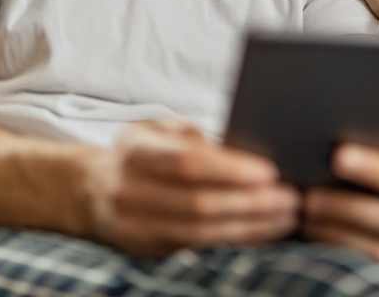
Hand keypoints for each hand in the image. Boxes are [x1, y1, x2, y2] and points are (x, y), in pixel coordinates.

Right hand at [84, 121, 299, 255]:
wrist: (88, 191)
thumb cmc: (140, 151)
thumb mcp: (156, 128)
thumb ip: (192, 136)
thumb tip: (243, 148)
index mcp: (135, 152)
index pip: (186, 163)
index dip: (230, 170)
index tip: (270, 171)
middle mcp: (129, 191)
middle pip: (198, 203)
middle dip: (250, 203)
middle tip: (290, 197)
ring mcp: (134, 226)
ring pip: (201, 233)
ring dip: (250, 227)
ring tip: (286, 217)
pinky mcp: (147, 250)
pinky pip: (199, 248)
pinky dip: (236, 240)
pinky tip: (264, 232)